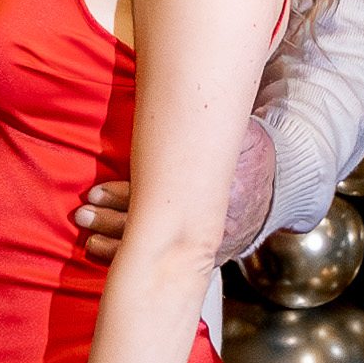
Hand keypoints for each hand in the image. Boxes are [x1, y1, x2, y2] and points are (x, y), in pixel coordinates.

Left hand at [76, 126, 282, 265]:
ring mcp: (210, 244)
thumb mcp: (240, 131)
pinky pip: (165, 264)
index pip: (162, 197)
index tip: (95, 191)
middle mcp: (212, 222)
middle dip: (112, 221)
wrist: (282, 185)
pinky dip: (134, 259)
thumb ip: (215, 124)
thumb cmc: (249, 151)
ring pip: (156, 251)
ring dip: (115, 242)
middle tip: (81, 213)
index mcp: (216, 190)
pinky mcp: (207, 257)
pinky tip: (101, 251)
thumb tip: (188, 98)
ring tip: (85, 229)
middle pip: (154, 226)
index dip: (124, 195)